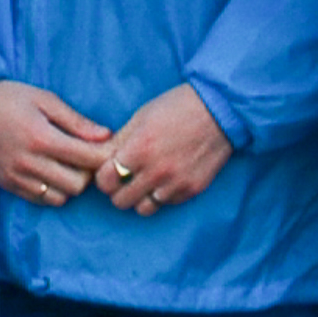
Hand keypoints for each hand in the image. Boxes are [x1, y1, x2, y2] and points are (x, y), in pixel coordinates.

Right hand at [0, 83, 116, 203]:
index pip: (88, 159)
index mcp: (42, 138)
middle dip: (88, 172)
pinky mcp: (9, 186)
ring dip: (71, 184)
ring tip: (67, 165)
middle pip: (78, 184)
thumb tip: (106, 136)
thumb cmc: (11, 99)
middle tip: (86, 157)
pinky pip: (43, 200)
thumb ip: (76, 121)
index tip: (108, 149)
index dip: (104, 156)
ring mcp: (18, 177)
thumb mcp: (45, 100)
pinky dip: (53, 191)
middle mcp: (30, 162)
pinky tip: (51, 172)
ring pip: (62, 197)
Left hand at [93, 87, 232, 214]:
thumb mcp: (142, 116)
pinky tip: (166, 179)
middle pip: (120, 201)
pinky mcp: (192, 190)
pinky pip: (166, 204)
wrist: (219, 110)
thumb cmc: (177, 107)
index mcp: (140, 148)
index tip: (108, 170)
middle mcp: (156, 170)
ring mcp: (175, 183)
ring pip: (143, 209)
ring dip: (140, 197)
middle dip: (118, 190)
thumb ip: (119, 141)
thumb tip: (98, 158)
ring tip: (145, 181)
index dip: (103, 177)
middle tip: (124, 178)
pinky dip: (162, 195)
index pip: (105, 180)